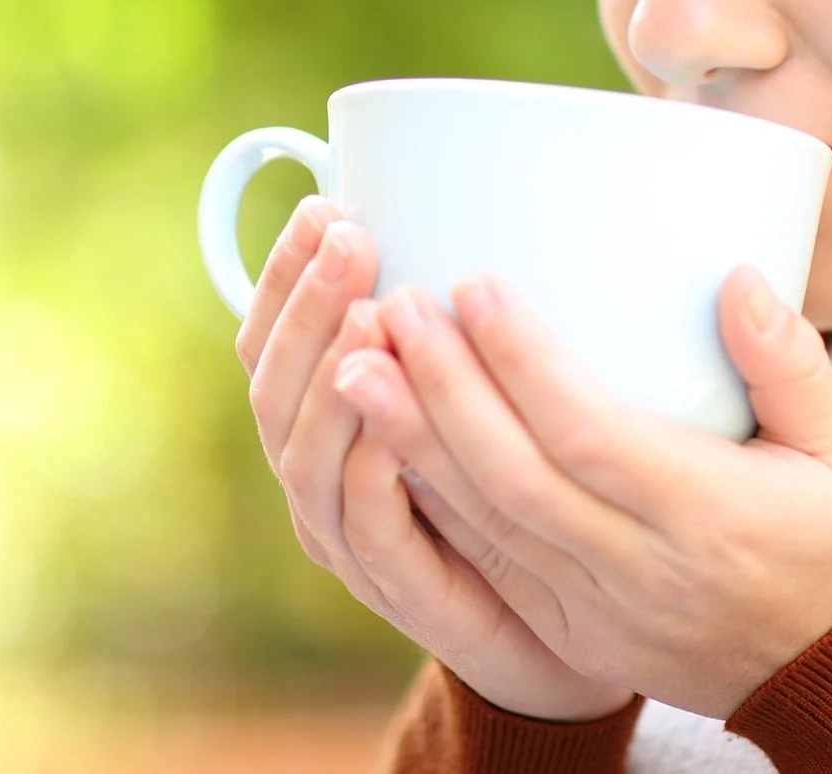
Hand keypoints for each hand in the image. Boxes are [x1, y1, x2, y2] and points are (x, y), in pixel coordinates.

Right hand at [236, 201, 634, 722]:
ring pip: (303, 455)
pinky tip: (391, 422)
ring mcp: (347, 536)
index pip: (269, 337)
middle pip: (272, 386)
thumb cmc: (522, 488)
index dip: (284, 273)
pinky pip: (365, 528)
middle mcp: (317, 474)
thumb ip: (465, 318)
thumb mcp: (488, 386)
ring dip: (331, 378)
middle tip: (353, 236)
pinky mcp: (398, 590)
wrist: (563, 632)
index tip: (324, 199)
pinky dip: (369, 470)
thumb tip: (484, 201)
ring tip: (369, 312)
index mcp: (322, 419)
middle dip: (306, 306)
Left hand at [331, 269, 831, 718]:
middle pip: (516, 478)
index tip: (473, 284)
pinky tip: (385, 444)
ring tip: (355, 366)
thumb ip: (790, 365)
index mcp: (711, 517)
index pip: (589, 436)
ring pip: (487, 526)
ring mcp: (601, 613)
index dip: (521, 363)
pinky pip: (490, 564)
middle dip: (440, 391)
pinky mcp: (577, 634)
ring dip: (413, 444)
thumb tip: (736, 273)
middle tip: (391, 306)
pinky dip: (433, 503)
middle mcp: (643, 571)